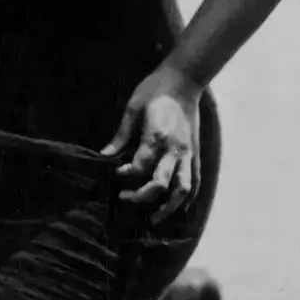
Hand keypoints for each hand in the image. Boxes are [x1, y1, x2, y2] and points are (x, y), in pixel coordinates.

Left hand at [102, 63, 201, 218]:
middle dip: (141, 197)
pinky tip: (178, 209)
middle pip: (161, 184)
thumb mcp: (132, 108)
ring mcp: (188, 152)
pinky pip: (194, 180)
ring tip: (154, 220)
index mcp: (157, 136)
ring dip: (169, 207)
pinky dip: (188, 198)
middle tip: (124, 199)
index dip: (124, 174)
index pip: (140, 166)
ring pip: (183, 189)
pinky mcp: (195, 152)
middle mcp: (175, 148)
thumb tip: (104, 155)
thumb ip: (121, 135)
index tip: (114, 173)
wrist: (184, 79)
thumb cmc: (154, 90)